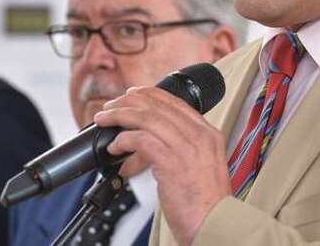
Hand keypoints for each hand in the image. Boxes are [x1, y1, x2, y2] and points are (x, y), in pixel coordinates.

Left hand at [94, 86, 231, 245]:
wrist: (215, 224)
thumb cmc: (206, 203)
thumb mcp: (202, 165)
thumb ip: (183, 147)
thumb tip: (152, 140)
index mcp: (208, 134)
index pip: (175, 102)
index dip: (149, 94)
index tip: (132, 95)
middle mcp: (199, 136)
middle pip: (158, 106)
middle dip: (128, 102)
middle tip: (110, 107)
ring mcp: (186, 148)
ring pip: (146, 118)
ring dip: (120, 116)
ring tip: (104, 121)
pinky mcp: (171, 163)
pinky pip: (141, 140)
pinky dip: (123, 140)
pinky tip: (114, 147)